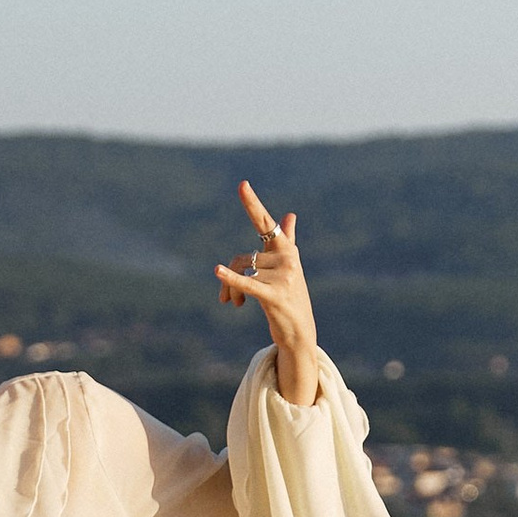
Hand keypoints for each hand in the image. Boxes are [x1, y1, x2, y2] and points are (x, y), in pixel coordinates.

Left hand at [214, 180, 320, 405]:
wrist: (300, 332)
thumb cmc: (291, 296)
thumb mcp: (289, 266)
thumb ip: (288, 240)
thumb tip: (290, 214)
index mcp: (286, 250)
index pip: (266, 224)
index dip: (252, 204)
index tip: (242, 185)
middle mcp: (288, 259)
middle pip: (242, 258)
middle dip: (229, 277)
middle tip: (225, 298)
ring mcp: (284, 277)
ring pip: (241, 274)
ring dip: (230, 292)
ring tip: (233, 305)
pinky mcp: (276, 296)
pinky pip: (248, 283)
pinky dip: (231, 279)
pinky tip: (217, 271)